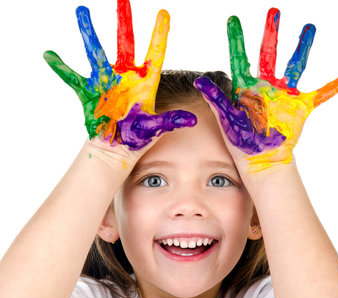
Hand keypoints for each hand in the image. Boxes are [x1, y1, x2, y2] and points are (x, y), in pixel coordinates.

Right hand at [44, 0, 195, 151]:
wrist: (116, 149)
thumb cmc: (137, 137)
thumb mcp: (155, 127)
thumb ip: (171, 121)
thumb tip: (192, 121)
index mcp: (145, 83)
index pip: (155, 54)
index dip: (159, 34)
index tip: (164, 13)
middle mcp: (126, 77)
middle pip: (125, 44)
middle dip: (125, 21)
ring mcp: (106, 83)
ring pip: (96, 53)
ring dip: (89, 33)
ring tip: (82, 11)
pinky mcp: (90, 92)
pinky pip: (72, 77)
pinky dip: (61, 68)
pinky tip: (49, 55)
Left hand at [195, 8, 337, 171]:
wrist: (260, 158)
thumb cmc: (241, 141)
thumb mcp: (227, 120)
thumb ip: (216, 100)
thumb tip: (199, 81)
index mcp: (246, 88)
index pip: (240, 58)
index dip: (236, 40)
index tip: (232, 20)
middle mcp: (265, 87)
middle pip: (268, 54)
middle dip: (270, 33)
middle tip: (273, 12)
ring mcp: (283, 96)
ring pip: (294, 66)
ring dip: (302, 47)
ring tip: (309, 27)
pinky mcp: (299, 107)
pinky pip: (319, 95)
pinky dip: (332, 89)